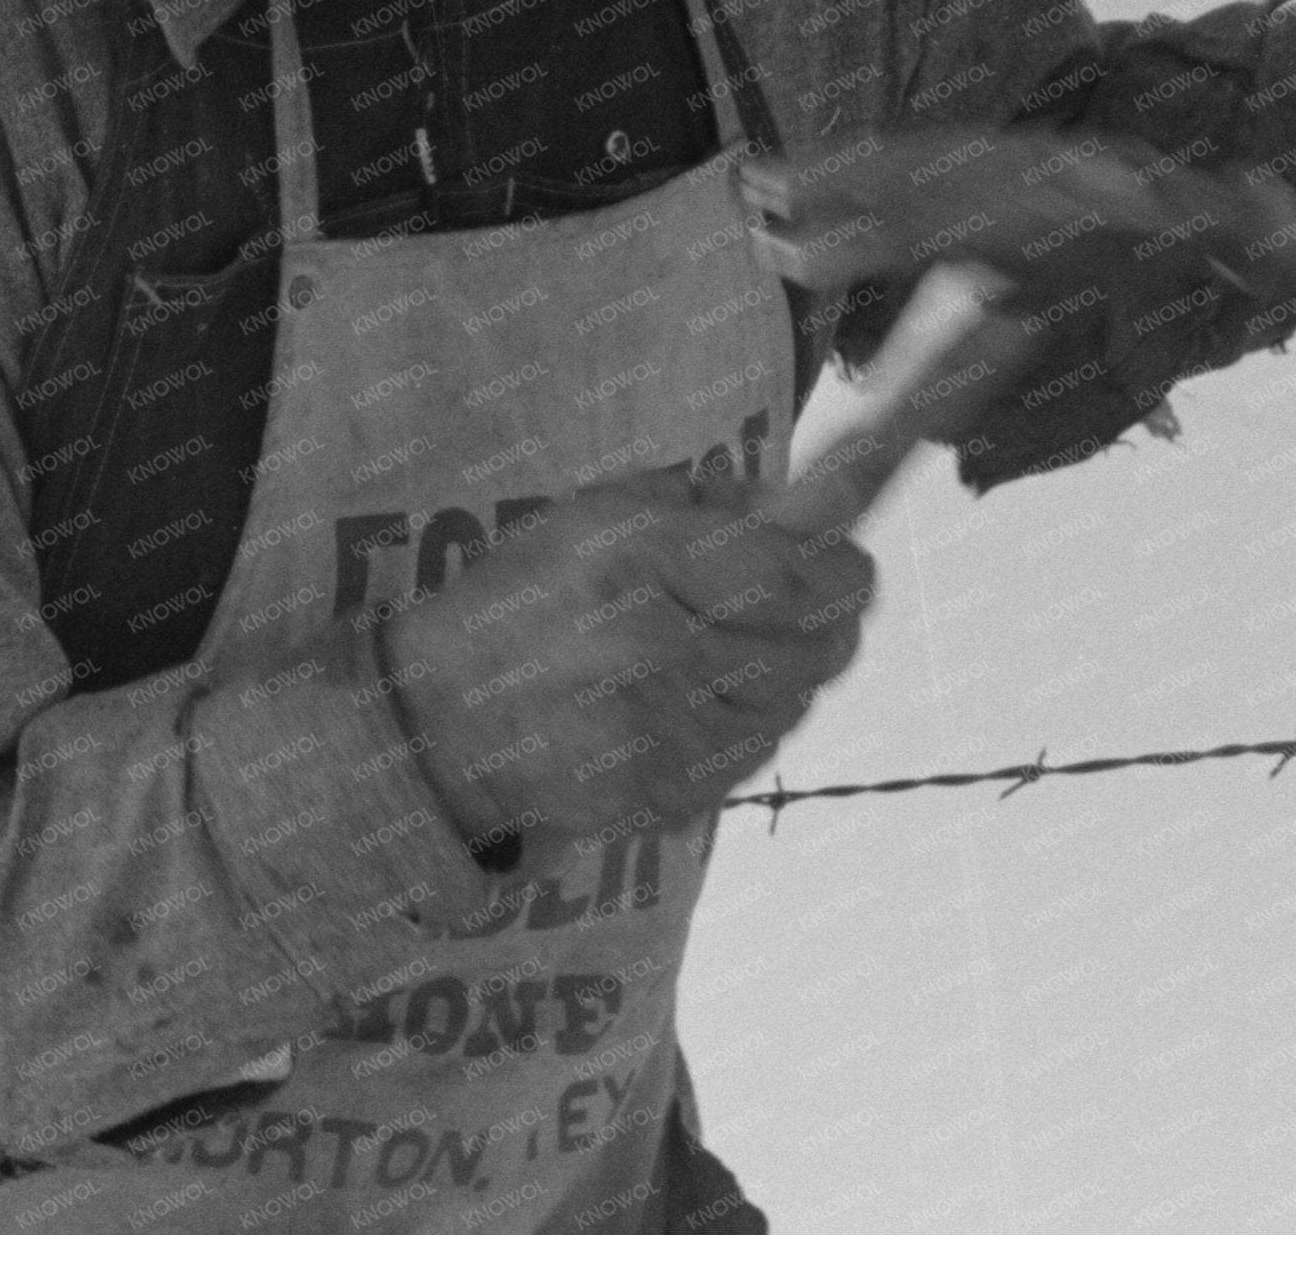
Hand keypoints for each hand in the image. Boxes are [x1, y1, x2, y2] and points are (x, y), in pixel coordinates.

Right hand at [376, 469, 872, 854]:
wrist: (443, 715)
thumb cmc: (532, 598)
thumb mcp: (605, 513)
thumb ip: (716, 504)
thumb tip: (823, 501)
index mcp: (641, 558)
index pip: (799, 574)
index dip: (848, 568)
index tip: (852, 560)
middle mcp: (654, 644)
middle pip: (819, 648)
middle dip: (829, 623)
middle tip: (803, 608)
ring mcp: (659, 730)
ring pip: (792, 707)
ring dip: (783, 680)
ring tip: (727, 655)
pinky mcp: (659, 794)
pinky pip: (751, 760)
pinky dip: (743, 731)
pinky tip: (696, 705)